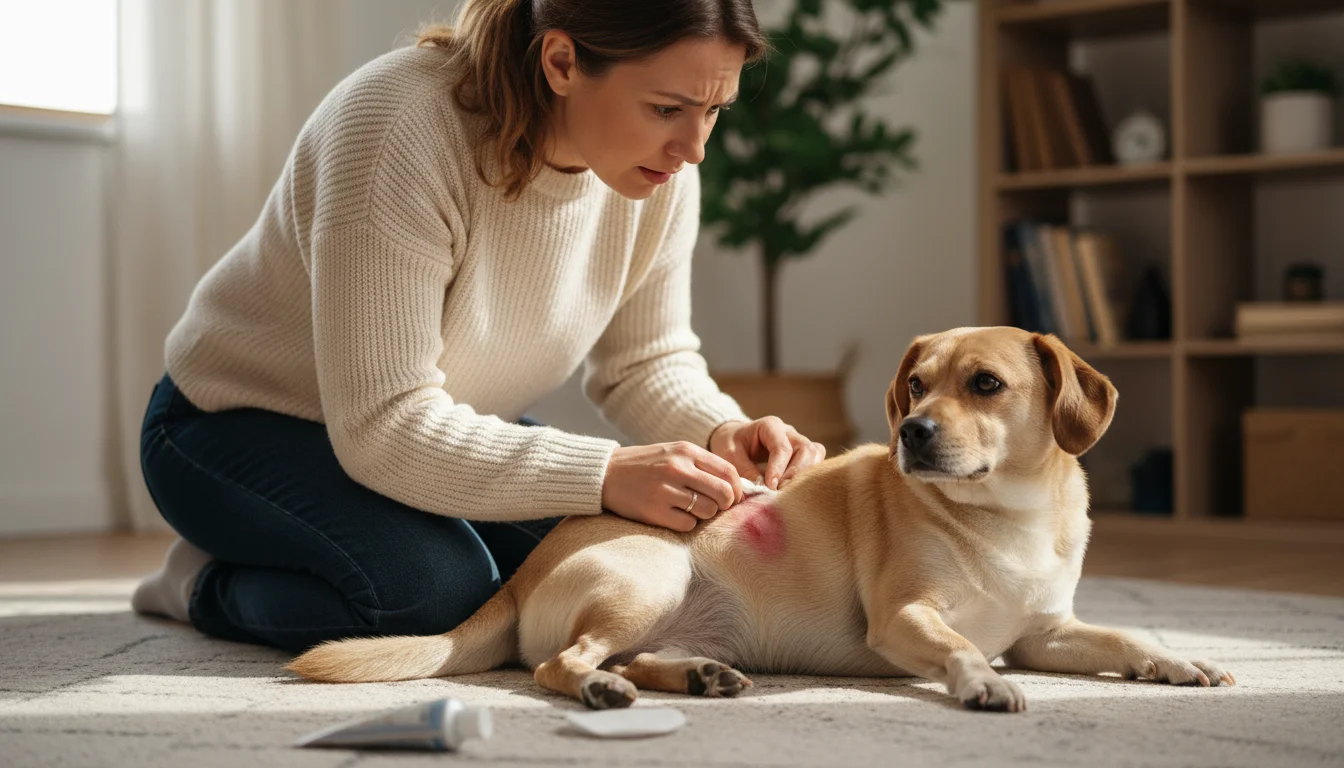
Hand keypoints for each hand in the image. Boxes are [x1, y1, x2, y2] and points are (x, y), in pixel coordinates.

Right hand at [601, 442, 743, 531]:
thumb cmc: (644, 465)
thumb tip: (734, 486)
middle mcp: (677, 468)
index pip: (728, 471)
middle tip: (716, 506)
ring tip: (690, 509)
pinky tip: (674, 515)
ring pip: (708, 510)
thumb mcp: (673, 453)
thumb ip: (701, 465)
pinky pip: (688, 524)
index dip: (737, 488)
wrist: (604, 473)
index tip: (733, 496)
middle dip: (725, 504)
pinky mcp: (654, 511)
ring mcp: (665, 490)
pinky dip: (686, 523)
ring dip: (704, 514)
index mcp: (685, 451)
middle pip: (724, 493)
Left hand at [708, 417, 825, 490]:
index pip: (782, 447)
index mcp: (770, 426)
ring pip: (816, 454)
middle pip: (807, 449)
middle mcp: (789, 432)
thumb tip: (762, 490)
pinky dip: (808, 477)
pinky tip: (795, 490)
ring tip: (789, 491)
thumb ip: (745, 470)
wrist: (734, 440)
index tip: (770, 487)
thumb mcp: (729, 455)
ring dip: (806, 475)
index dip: (778, 469)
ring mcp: (798, 442)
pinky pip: (815, 463)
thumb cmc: (731, 445)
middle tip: (781, 491)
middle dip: (796, 473)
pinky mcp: (802, 455)